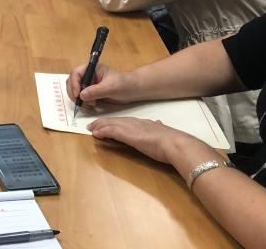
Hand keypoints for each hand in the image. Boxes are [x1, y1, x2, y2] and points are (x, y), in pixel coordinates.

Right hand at [65, 62, 137, 106]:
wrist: (134, 90)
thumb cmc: (124, 84)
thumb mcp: (111, 87)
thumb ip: (96, 91)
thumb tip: (81, 95)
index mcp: (91, 69)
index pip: (75, 73)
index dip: (74, 84)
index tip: (78, 95)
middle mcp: (88, 75)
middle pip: (72, 82)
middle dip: (74, 93)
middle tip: (81, 103)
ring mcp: (89, 84)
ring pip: (75, 91)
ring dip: (78, 99)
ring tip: (90, 105)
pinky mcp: (91, 93)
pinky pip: (81, 98)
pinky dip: (83, 103)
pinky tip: (91, 106)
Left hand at [86, 117, 204, 166]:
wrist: (174, 143)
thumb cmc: (172, 141)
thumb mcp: (164, 132)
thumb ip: (159, 128)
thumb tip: (159, 125)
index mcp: (144, 123)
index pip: (125, 121)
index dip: (115, 122)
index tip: (108, 124)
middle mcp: (135, 123)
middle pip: (115, 120)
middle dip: (103, 122)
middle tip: (93, 124)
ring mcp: (130, 128)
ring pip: (110, 124)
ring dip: (99, 126)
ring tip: (91, 128)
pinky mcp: (127, 135)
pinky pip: (111, 131)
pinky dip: (102, 132)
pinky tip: (96, 134)